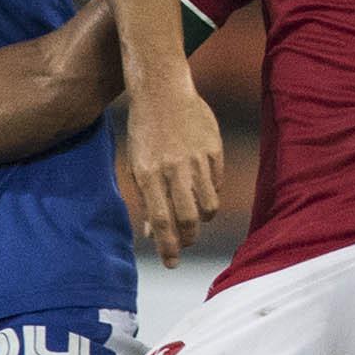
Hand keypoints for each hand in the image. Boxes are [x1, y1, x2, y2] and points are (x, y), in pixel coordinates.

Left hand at [119, 71, 223, 268]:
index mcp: (148, 173)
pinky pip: (217, 183)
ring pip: (208, 205)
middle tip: (184, 245)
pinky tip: (202, 191)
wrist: (161, 90)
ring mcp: (196, 159)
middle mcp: (173, 168)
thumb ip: (146, 199)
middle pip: (188, 218)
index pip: (161, 220)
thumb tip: (153, 235)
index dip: (168, 247)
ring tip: (194, 218)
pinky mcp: (214, 149)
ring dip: (201, 219)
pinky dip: (210, 194)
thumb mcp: (137, 164)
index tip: (171, 264)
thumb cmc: (145, 131)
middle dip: (187, 239)